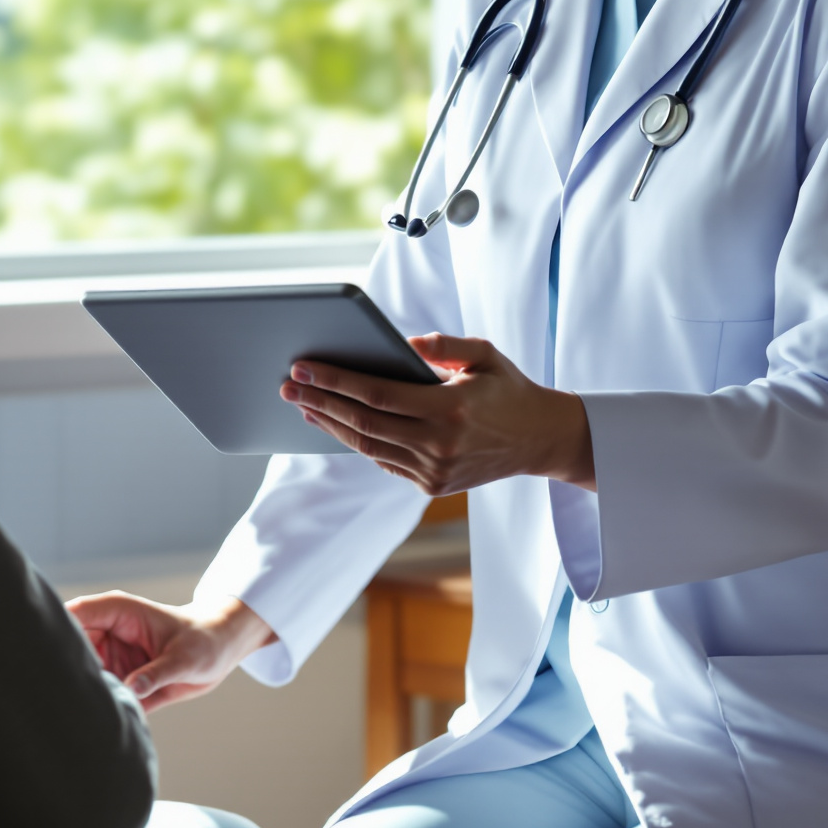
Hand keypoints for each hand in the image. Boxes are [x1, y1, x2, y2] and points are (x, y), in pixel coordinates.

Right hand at [63, 591, 275, 711]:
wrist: (220, 650)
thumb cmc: (204, 641)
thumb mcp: (184, 659)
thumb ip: (156, 675)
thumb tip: (129, 690)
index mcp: (118, 613)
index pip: (76, 615)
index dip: (57, 631)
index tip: (47, 657)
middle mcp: (109, 635)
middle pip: (71, 649)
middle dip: (65, 670)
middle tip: (60, 696)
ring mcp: (112, 658)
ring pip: (83, 676)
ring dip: (82, 693)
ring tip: (78, 713)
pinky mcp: (121, 681)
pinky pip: (103, 696)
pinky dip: (101, 708)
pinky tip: (98, 724)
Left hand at [284, 333, 596, 494]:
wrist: (540, 439)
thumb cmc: (508, 389)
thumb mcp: (484, 355)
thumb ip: (444, 345)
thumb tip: (402, 341)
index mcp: (450, 409)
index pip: (377, 394)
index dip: (335, 380)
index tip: (303, 367)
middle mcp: (440, 445)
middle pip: (363, 422)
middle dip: (320, 400)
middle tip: (287, 384)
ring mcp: (435, 470)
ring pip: (368, 446)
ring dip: (330, 424)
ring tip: (302, 402)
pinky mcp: (432, 485)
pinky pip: (383, 461)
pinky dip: (356, 441)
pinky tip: (334, 422)